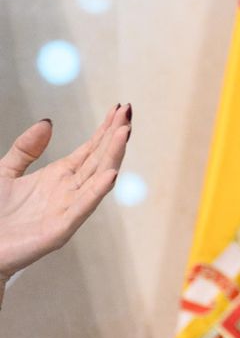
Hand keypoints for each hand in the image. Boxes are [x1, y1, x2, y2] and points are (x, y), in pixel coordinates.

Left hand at [0, 105, 132, 280]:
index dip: (104, 129)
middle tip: (129, 112)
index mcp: (58, 176)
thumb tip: (48, 122)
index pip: (90, 149)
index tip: (119, 109)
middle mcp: (69, 190)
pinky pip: (83, 207)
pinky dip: (98, 191)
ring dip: (113, 156)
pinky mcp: (61, 228)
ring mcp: (68, 208)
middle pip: (99, 158)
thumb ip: (26, 148)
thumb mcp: (5, 172)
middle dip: (115, 135)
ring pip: (97, 178)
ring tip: (125, 133)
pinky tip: (111, 175)